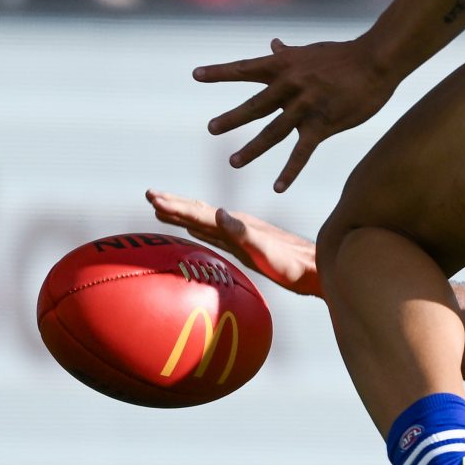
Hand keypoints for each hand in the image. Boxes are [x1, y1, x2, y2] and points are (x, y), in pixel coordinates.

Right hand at [145, 189, 322, 296]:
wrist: (315, 269)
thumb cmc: (292, 265)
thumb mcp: (266, 250)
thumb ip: (243, 232)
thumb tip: (220, 212)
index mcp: (237, 224)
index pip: (199, 212)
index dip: (175, 206)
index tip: (153, 198)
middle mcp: (237, 225)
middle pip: (198, 211)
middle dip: (173, 204)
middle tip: (149, 195)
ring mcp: (241, 234)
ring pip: (204, 220)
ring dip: (182, 213)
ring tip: (162, 207)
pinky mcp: (246, 245)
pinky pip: (214, 233)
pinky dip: (198, 227)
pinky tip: (194, 228)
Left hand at [193, 36, 395, 190]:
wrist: (376, 61)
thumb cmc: (346, 55)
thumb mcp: (312, 51)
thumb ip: (289, 53)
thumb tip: (273, 42)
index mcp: (284, 66)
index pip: (245, 69)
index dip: (220, 72)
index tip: (196, 75)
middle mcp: (290, 86)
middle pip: (254, 106)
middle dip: (232, 119)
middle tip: (212, 129)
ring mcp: (305, 107)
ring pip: (273, 132)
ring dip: (252, 148)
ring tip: (234, 162)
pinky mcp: (322, 125)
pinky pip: (302, 152)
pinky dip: (289, 171)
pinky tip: (278, 186)